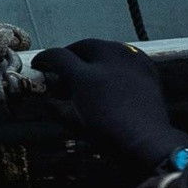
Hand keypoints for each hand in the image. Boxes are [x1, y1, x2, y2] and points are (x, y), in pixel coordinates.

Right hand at [33, 37, 187, 170]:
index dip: (44, 59)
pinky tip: (113, 68)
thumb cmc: (108, 135)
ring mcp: (129, 62)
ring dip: (93, 52)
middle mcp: (107, 62)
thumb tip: (45, 98)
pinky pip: (127, 53)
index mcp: (85, 76)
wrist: (147, 141)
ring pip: (105, 46)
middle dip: (70, 53)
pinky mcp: (146, 67)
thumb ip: (54, 106)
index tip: (40, 65)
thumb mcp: (73, 122)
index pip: (57, 56)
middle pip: (82, 45)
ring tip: (89, 64)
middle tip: (65, 65)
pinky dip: (116, 57)